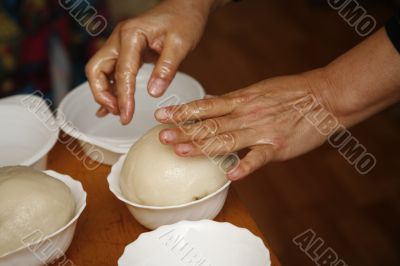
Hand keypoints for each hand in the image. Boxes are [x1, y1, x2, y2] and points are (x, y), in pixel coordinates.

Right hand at [85, 0, 221, 123]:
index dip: (123, 97)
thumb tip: (153, 93)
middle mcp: (119, 38)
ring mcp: (120, 44)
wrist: (185, 6)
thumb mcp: (180, 44)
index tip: (127, 116)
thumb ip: (166, 68)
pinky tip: (113, 103)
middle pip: (96, 69)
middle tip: (120, 113)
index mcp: (132, 35)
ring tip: (118, 111)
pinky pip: (111, 70)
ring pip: (99, 70)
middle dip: (102, 94)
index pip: (122, 72)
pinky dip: (110, 87)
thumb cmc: (184, 20)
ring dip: (104, 92)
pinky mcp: (126, 50)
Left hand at [154, 70, 333, 179]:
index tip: (162, 115)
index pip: (206, 106)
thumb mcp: (258, 91)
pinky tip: (230, 174)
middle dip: (185, 131)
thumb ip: (235, 102)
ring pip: (227, 140)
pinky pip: (258, 158)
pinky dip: (245, 166)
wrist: (324, 97)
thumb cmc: (291, 93)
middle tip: (162, 137)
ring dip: (203, 146)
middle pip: (211, 124)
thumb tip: (212, 107)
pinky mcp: (278, 146)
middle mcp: (247, 114)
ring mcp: (261, 131)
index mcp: (241, 100)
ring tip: (181, 151)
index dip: (182, 111)